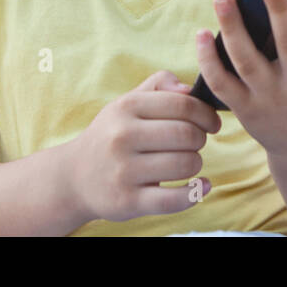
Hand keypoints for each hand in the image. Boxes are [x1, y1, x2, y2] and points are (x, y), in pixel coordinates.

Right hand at [65, 69, 222, 223]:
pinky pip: (174, 199)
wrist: (74, 177)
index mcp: (126, 107)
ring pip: (185, 164)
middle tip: (196, 143)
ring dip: (196, 164)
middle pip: (187, 135)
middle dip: (200, 139)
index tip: (212, 123)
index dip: (206, 114)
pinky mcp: (127, 201)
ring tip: (188, 162)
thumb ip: (159, 84)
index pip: (183, 105)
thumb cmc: (112, 134)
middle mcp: (122, 137)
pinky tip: (201, 186)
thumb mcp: (128, 102)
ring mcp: (123, 171)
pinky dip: (195, 193)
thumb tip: (189, 88)